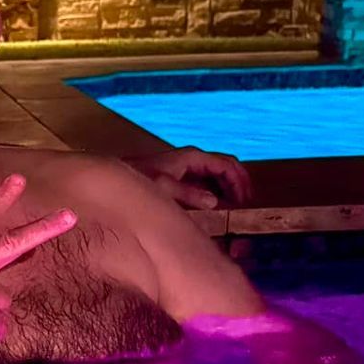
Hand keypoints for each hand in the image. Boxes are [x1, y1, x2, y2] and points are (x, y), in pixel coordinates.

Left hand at [128, 146, 251, 208]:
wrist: (118, 178)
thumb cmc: (140, 179)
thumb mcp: (165, 187)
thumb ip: (189, 194)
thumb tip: (214, 201)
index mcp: (193, 158)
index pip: (226, 164)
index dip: (238, 180)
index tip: (245, 199)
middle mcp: (193, 160)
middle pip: (225, 166)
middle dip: (238, 182)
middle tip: (246, 203)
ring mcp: (187, 168)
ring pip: (217, 174)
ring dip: (228, 187)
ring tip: (235, 205)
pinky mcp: (181, 177)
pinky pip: (206, 182)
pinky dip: (215, 191)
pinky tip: (217, 205)